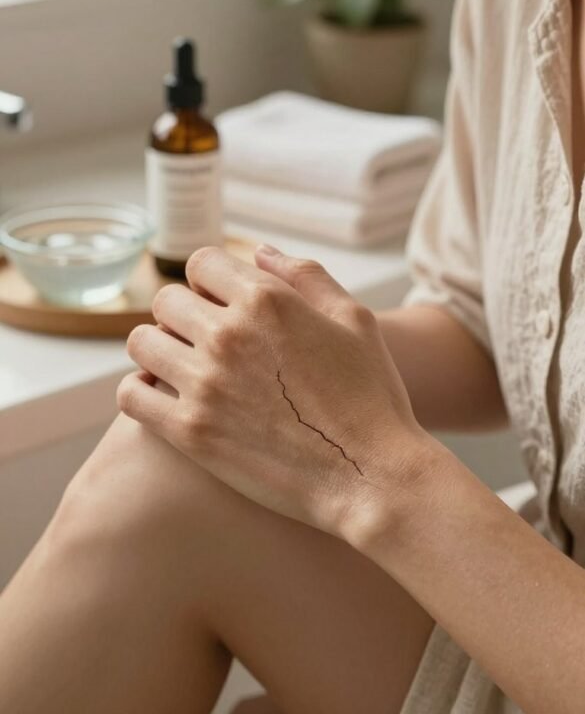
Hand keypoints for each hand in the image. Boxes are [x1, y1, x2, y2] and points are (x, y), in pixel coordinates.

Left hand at [118, 244, 429, 540]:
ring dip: (157, 347)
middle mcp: (228, 335)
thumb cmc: (371, 395)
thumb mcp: (354, 318)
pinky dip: (140, 389)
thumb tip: (260, 253)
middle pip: (167, 300)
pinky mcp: (191, 433)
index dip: (210, 279)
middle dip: (182, 311)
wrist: (370, 476)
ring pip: (142, 343)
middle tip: (202, 337)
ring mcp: (205, 384)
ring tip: (179, 364)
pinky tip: (163, 395)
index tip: (219, 300)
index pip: (202, 263)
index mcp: (267, 301)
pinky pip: (133, 395)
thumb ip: (306, 275)